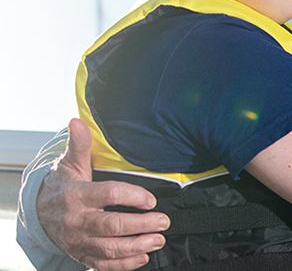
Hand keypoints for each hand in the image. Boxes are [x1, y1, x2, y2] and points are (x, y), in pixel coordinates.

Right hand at [37, 119, 168, 270]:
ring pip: (109, 248)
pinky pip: (103, 264)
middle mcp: (77, 220)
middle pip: (112, 226)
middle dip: (141, 225)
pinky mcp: (82, 254)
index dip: (133, 197)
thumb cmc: (62, 186)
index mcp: (77, 195)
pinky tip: (143, 257)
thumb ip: (80, 145)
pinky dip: (124, 264)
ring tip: (159, 240)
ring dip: (137, 246)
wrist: (40, 213)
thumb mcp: (70, 165)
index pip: (108, 195)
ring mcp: (79, 241)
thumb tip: (77, 121)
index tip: (151, 199)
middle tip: (164, 221)